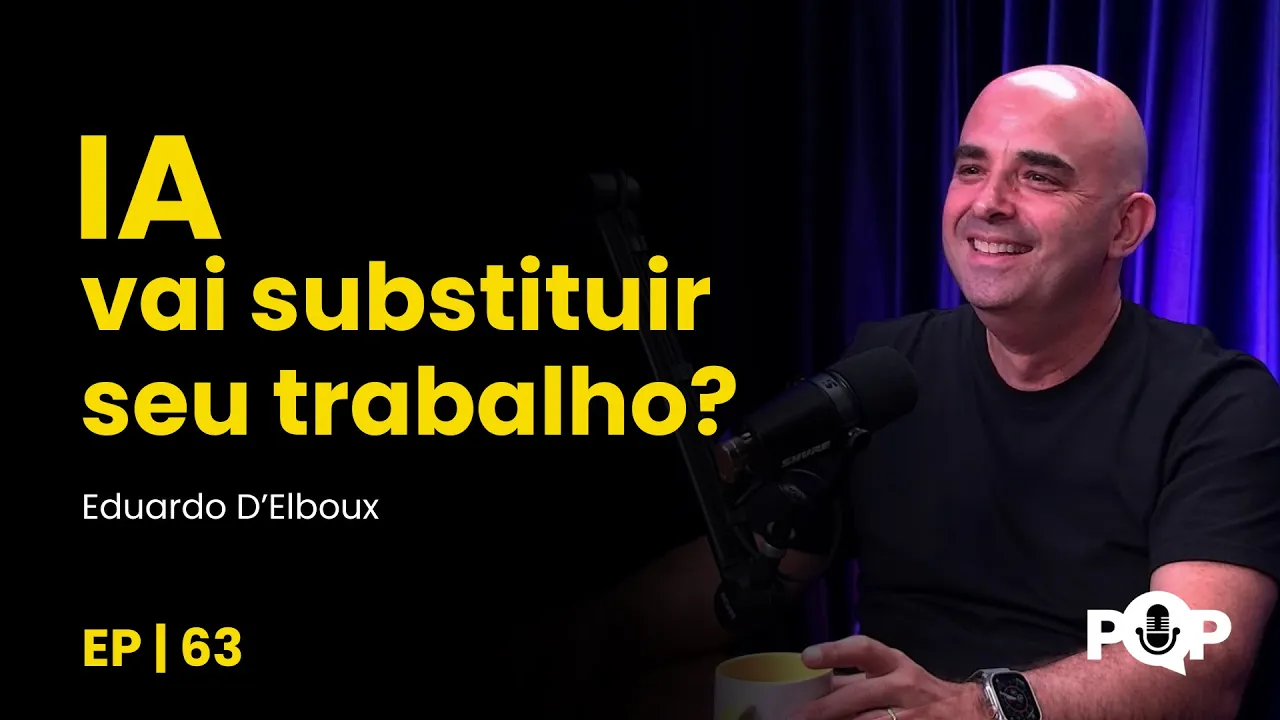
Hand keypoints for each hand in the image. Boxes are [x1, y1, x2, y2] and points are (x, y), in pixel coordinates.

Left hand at [787, 636, 975, 719]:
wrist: (970, 712)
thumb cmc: (919, 692)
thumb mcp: (894, 675)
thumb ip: (856, 680)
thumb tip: (812, 685)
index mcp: (895, 664)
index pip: (864, 650)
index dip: (835, 651)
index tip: (807, 657)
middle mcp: (903, 687)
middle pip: (857, 697)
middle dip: (822, 709)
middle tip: (794, 716)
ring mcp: (911, 716)